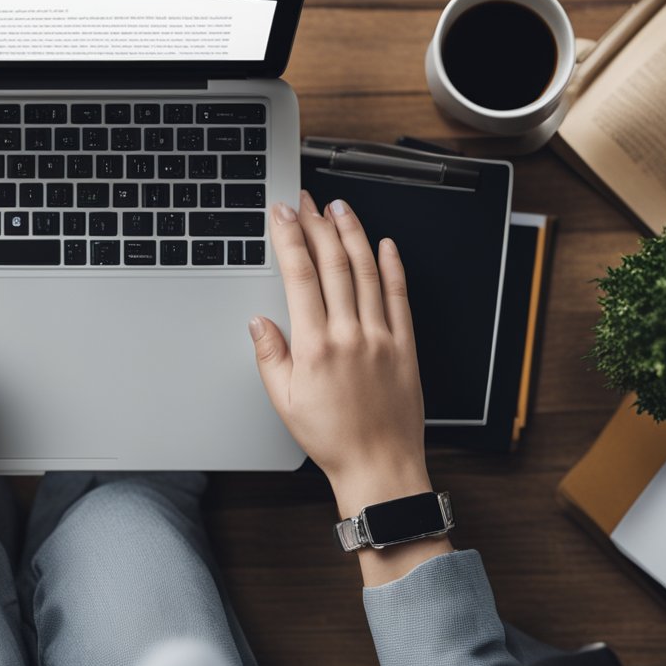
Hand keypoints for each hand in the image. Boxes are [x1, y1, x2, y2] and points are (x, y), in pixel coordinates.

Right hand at [250, 192, 447, 583]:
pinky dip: (393, 266)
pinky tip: (385, 245)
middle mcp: (350, 334)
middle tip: (305, 200)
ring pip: (368, 271)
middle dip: (316, 225)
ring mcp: (382, 336)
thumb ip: (271, 356)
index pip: (299, 276)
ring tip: (340, 209)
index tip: (281, 215)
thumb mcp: (284, 401)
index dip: (289, 238)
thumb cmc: (331, 438)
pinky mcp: (406, 345)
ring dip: (352, 234)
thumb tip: (259, 322)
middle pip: (333, 263)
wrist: (380, 465)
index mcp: (316, 346)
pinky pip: (400, 296)